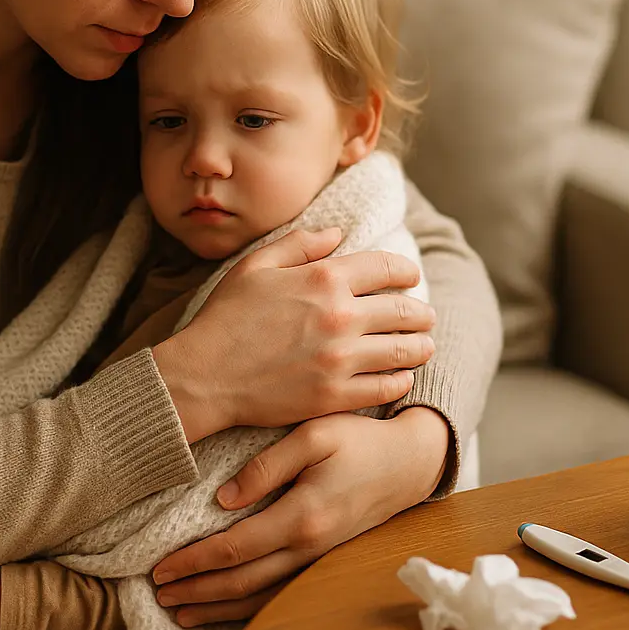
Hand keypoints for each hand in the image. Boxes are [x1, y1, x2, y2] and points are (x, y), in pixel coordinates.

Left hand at [150, 407, 450, 625]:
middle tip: (157, 593)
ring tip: (180, 610)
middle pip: (241, 581)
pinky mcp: (322, 558)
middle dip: (196, 590)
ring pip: (259, 596)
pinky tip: (225, 608)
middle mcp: (309, 546)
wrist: (409, 461)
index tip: (161, 567)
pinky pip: (279, 593)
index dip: (194, 561)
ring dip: (217, 606)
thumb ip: (267, 464)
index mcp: (302, 515)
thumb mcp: (314, 434)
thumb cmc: (360, 439)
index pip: (235, 548)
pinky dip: (247, 607)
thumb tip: (224, 498)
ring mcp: (317, 557)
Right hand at [154, 228, 436, 440]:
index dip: (406, 271)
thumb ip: (300, 245)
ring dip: (421, 346)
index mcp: (324, 278)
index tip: (410, 277)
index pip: (388, 267)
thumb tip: (338, 234)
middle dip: (421, 312)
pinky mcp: (335, 395)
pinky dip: (401, 380)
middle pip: (406, 310)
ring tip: (423, 345)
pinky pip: (388, 387)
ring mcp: (340, 358)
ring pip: (406, 350)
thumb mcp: (256, 266)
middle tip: (425, 316)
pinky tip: (401, 376)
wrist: (203, 377)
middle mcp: (340, 316)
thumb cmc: (225, 318)